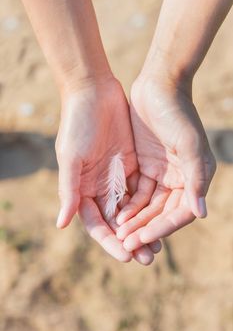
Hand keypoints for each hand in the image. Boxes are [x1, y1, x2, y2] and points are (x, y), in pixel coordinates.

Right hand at [55, 77, 160, 263]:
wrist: (94, 92)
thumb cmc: (78, 124)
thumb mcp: (71, 157)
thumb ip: (69, 190)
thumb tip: (61, 224)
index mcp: (82, 189)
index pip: (96, 223)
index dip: (109, 241)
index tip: (125, 256)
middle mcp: (99, 187)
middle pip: (116, 221)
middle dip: (130, 240)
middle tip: (147, 258)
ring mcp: (116, 176)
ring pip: (132, 209)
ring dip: (143, 226)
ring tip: (158, 244)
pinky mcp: (132, 165)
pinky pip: (142, 190)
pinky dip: (150, 205)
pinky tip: (162, 216)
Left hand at [116, 76, 215, 250]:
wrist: (158, 85)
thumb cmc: (177, 112)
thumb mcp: (189, 144)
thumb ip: (195, 178)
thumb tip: (202, 213)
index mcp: (194, 177)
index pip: (180, 213)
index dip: (162, 228)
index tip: (143, 240)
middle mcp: (179, 179)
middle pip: (162, 213)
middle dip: (145, 229)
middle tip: (127, 245)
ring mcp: (161, 172)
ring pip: (148, 205)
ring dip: (135, 220)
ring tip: (120, 234)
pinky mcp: (145, 165)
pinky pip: (137, 191)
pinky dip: (129, 203)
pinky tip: (118, 214)